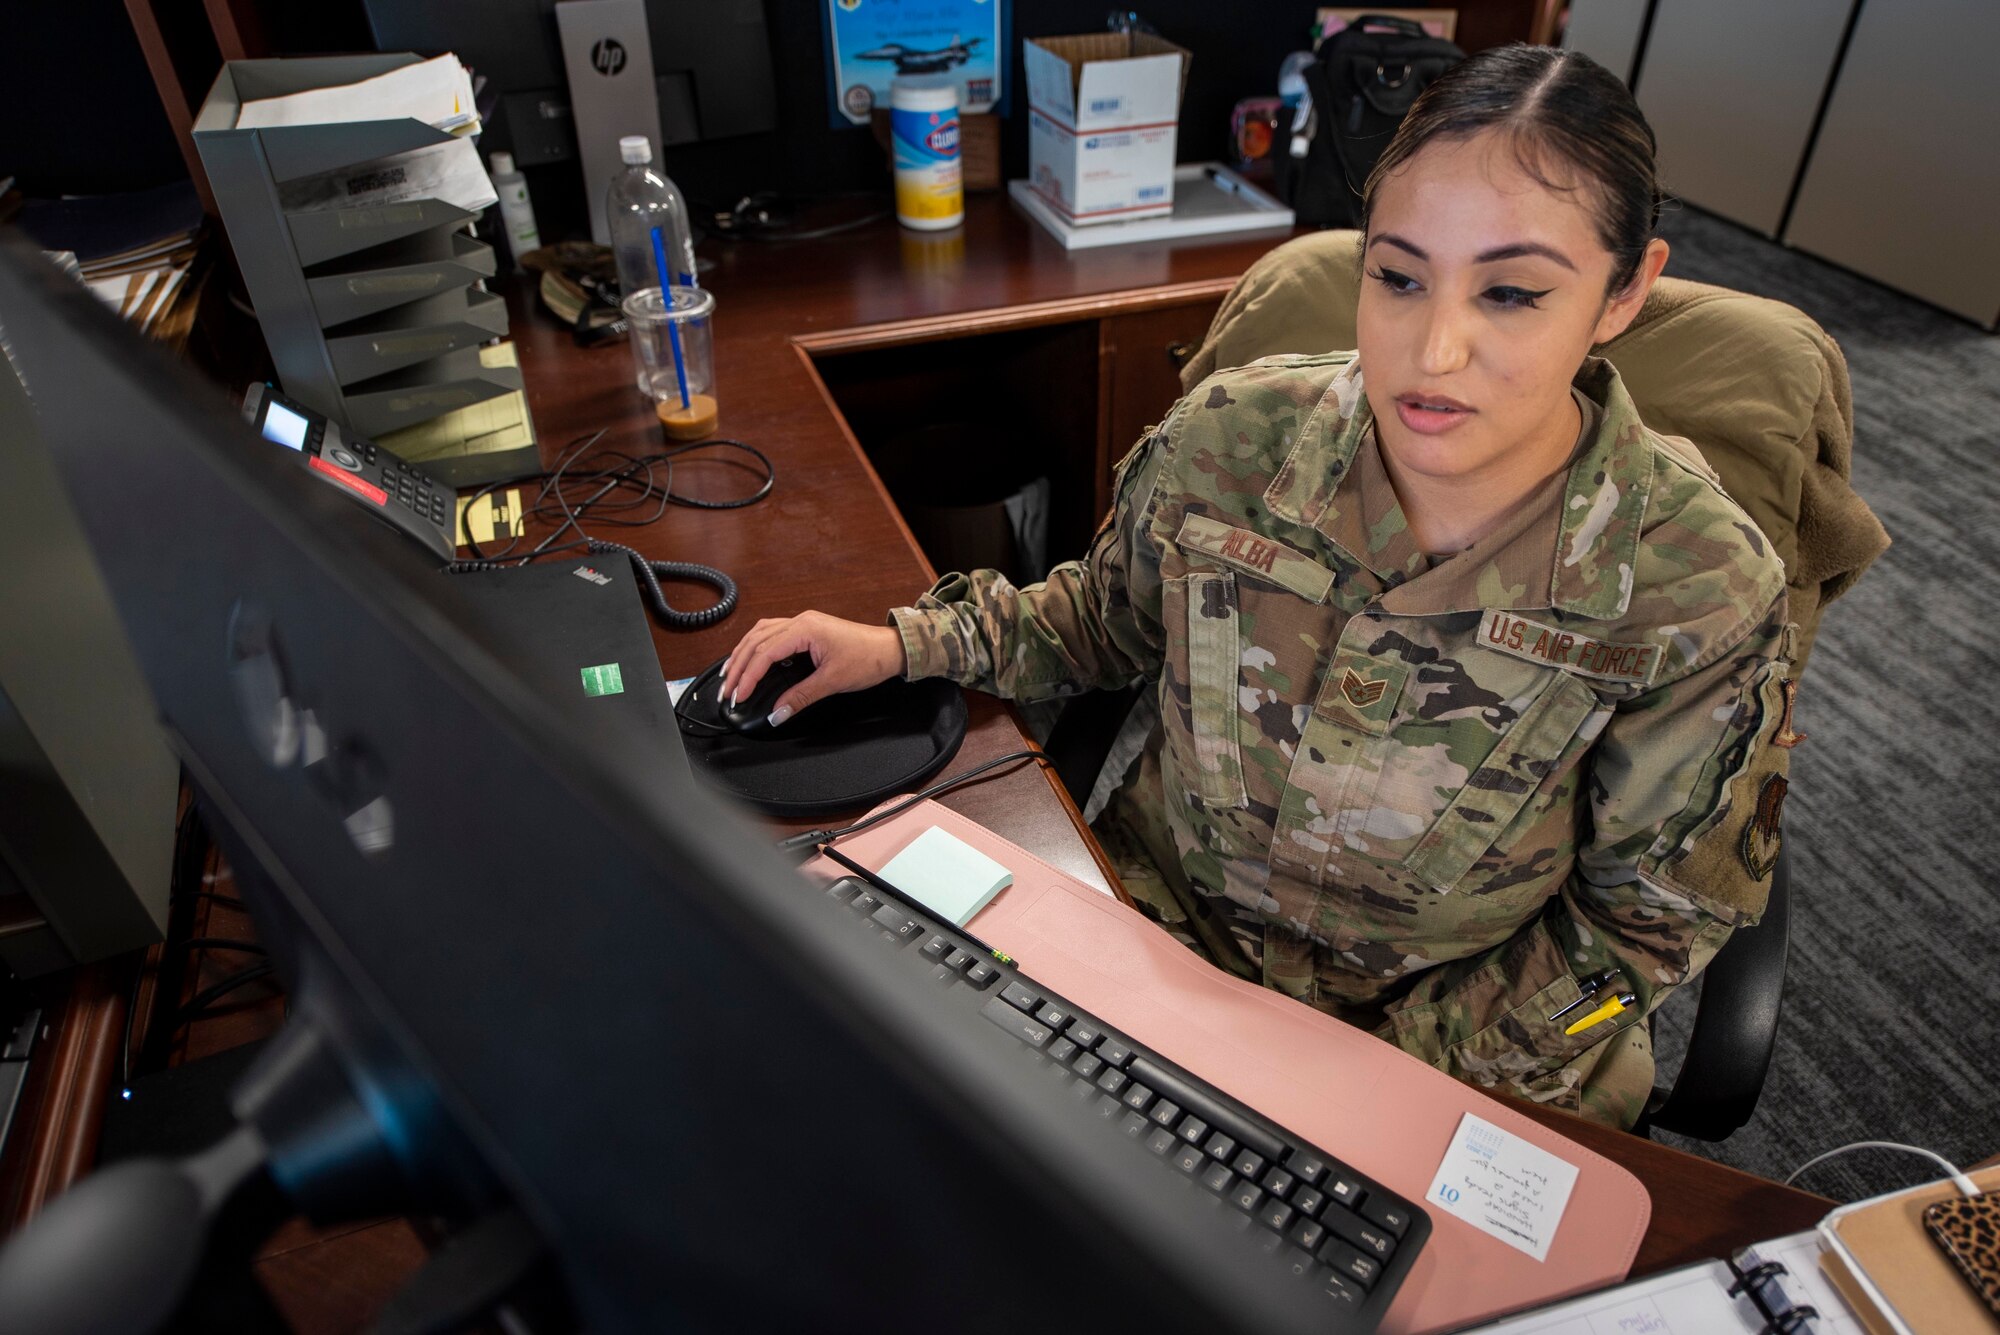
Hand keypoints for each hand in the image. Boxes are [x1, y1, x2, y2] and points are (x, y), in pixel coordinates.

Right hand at [720, 611, 906, 726]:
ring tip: (730, 675)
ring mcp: (802, 623)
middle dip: (738, 667)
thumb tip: (777, 713)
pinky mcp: (806, 630)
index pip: (765, 653)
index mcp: (805, 629)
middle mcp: (800, 621)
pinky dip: (757, 648)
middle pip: (756, 641)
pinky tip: (750, 659)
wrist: (889, 649)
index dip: (748, 677)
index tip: (738, 696)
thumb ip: (800, 698)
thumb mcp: (832, 682)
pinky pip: (772, 634)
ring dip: (743, 654)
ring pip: (760, 635)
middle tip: (727, 691)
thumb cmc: (868, 659)